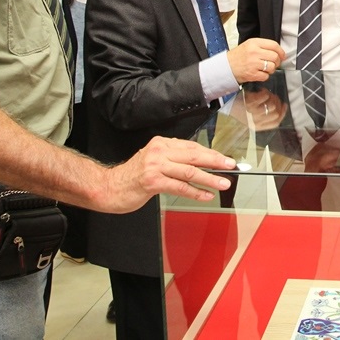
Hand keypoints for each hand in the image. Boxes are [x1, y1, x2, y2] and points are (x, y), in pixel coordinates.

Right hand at [98, 136, 235, 212]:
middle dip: (215, 161)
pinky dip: (196, 192)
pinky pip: (179, 186)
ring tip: (223, 183)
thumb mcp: (154, 162)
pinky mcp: (152, 181)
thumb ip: (174, 160)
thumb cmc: (132, 177)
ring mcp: (155, 166)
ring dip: (209, 178)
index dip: (211, 153)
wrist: (108, 188)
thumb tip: (201, 164)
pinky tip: (206, 195)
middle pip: (194, 155)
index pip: (192, 147)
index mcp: (161, 144)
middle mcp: (159, 151)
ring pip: (189, 171)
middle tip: (231, 166)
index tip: (225, 159)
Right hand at [226, 38, 286, 82]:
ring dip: (271, 69)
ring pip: (272, 67)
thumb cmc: (238, 56)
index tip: (282, 55)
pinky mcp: (252, 74)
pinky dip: (265, 76)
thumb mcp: (249, 45)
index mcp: (254, 43)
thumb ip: (263, 46)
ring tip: (265, 68)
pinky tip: (259, 73)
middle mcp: (254, 52)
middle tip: (275, 63)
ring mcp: (253, 64)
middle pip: (275, 57)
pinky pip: (266, 76)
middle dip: (277, 61)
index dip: (281, 51)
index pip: (274, 45)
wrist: (226, 67)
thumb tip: (279, 52)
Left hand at [237, 86, 287, 130]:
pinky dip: (265, 92)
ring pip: (272, 105)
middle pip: (276, 113)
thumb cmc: (238, 112)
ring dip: (272, 97)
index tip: (284, 105)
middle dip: (277, 103)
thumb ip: (263, 118)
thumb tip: (278, 108)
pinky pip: (265, 96)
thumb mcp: (250, 120)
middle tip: (273, 97)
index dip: (282, 113)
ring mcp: (254, 112)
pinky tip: (261, 91)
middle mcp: (257, 121)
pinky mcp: (250, 103)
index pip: (276, 122)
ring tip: (267, 94)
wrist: (224, 107)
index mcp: (258, 127)